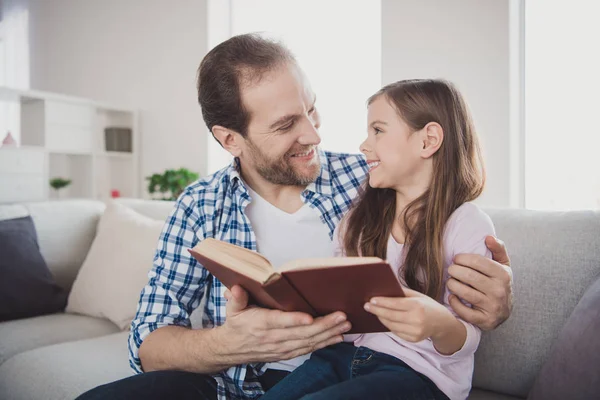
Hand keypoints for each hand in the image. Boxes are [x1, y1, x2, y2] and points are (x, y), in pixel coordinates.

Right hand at [216, 285, 350, 363]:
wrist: (231, 349)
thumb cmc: (236, 324)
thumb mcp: (232, 309)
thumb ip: (236, 298)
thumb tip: (235, 288)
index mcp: (260, 324)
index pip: (280, 323)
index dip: (295, 321)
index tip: (310, 318)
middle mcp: (273, 338)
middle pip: (301, 333)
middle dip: (324, 325)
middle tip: (341, 316)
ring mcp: (281, 348)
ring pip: (308, 342)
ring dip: (329, 334)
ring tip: (345, 324)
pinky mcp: (287, 353)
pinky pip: (308, 349)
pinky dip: (325, 344)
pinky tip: (338, 337)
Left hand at [365, 287, 454, 342]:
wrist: (442, 323)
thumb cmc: (427, 305)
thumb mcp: (418, 296)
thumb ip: (402, 293)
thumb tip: (384, 289)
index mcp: (417, 306)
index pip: (394, 304)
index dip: (381, 302)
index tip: (371, 299)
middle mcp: (416, 320)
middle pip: (390, 316)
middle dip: (376, 310)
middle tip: (366, 306)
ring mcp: (415, 332)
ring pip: (391, 325)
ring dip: (380, 318)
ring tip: (373, 311)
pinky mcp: (413, 339)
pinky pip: (396, 332)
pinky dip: (388, 325)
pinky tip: (383, 319)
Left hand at [447, 236, 513, 330]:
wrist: (504, 311)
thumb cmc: (499, 283)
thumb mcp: (503, 265)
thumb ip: (498, 249)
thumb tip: (488, 237)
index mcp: (504, 275)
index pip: (478, 262)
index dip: (463, 258)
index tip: (456, 259)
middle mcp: (500, 291)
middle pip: (469, 276)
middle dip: (455, 270)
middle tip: (450, 269)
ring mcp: (493, 307)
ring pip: (465, 293)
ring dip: (452, 285)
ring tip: (450, 281)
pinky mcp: (485, 320)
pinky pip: (465, 311)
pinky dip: (454, 303)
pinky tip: (452, 296)